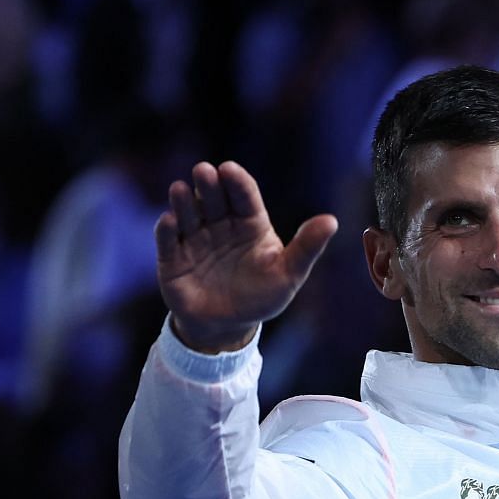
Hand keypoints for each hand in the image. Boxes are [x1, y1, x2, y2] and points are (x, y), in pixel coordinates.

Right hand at [155, 160, 338, 352]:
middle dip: (208, 185)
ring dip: (183, 201)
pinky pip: (167, 240)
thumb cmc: (261, 297)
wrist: (227, 328)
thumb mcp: (288, 274)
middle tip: (204, 172)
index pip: (243, 195)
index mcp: (249, 223)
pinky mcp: (172, 258)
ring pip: (187, 213)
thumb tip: (332, 221)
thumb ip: (307, 248)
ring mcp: (194, 238)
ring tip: (181, 190)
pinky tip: (170, 222)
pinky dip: (166, 230)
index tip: (229, 170)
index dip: (236, 181)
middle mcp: (220, 224)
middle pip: (213, 198)